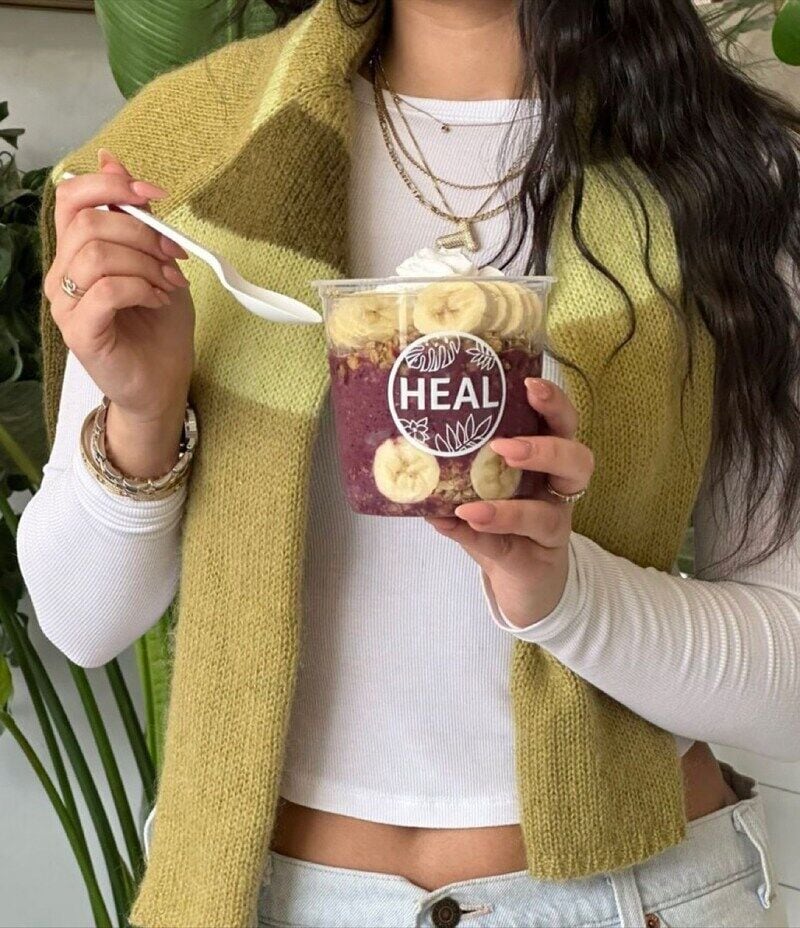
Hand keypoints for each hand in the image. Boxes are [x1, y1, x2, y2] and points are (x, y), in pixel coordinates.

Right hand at [44, 149, 194, 425]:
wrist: (163, 381)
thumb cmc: (159, 326)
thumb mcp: (156, 260)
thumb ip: (136, 216)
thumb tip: (113, 158)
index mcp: (77, 252)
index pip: (70, 197)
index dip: (112, 185)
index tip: (154, 195)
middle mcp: (62, 275)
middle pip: (88, 222)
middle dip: (142, 231)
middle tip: (174, 255)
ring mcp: (66, 304)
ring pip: (98, 254)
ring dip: (146, 263)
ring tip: (169, 283)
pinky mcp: (80, 332)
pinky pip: (105, 290)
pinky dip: (141, 288)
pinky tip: (158, 299)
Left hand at [426, 378, 593, 627]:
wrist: (520, 586)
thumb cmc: (500, 529)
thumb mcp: (473, 496)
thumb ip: (450, 477)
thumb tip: (410, 456)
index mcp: (546, 462)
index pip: (560, 424)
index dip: (553, 402)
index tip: (530, 384)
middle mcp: (557, 489)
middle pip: (577, 457)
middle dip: (547, 446)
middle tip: (506, 445)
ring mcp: (554, 525)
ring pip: (557, 505)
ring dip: (518, 499)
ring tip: (483, 489)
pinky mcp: (540, 557)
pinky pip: (518, 541)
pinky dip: (492, 525)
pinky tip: (467, 518)